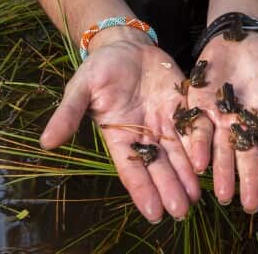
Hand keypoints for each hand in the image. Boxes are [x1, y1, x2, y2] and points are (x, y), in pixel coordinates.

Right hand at [40, 27, 200, 221]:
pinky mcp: (181, 105)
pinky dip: (202, 144)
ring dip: (187, 175)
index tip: (154, 213)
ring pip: (178, 153)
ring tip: (196, 198)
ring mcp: (164, 121)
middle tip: (181, 211)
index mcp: (118, 136)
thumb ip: (68, 115)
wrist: (124, 44)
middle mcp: (144, 135)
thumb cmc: (99, 68)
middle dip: (170, 188)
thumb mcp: (80, 88)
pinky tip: (210, 162)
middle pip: (159, 167)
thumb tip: (46, 142)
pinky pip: (193, 126)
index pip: (132, 169)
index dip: (143, 191)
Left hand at [183, 33, 257, 211]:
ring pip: (221, 151)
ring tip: (223, 196)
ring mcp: (221, 118)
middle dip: (249, 182)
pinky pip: (198, 129)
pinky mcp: (199, 106)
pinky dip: (199, 145)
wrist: (240, 35)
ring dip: (223, 173)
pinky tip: (199, 162)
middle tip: (250, 206)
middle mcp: (244, 126)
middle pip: (247, 159)